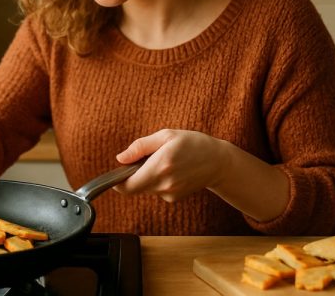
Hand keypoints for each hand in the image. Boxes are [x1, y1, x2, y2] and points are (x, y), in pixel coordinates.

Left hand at [114, 129, 229, 202]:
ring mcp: (169, 193)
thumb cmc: (193, 144)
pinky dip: (158, 181)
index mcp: (160, 166)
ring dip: (148, 177)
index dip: (117, 182)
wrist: (218, 162)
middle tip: (147, 159)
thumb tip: (120, 158)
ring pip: (146, 188)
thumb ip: (141, 147)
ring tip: (165, 162)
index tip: (116, 174)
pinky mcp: (174, 198)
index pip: (128, 186)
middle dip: (135, 175)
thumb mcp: (166, 136)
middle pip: (135, 187)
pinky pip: (157, 190)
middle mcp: (164, 184)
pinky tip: (173, 171)